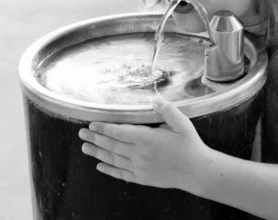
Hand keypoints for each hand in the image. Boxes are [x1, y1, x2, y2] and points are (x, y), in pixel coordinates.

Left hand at [78, 97, 208, 190]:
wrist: (197, 171)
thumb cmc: (190, 145)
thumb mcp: (182, 123)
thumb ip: (167, 110)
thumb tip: (153, 99)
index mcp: (147, 138)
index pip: (119, 132)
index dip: (103, 128)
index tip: (91, 124)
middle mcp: (139, 154)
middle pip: (111, 145)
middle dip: (95, 139)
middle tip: (81, 134)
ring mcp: (139, 168)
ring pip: (113, 160)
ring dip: (97, 153)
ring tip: (84, 148)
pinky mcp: (142, 178)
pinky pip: (121, 174)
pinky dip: (109, 170)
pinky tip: (100, 166)